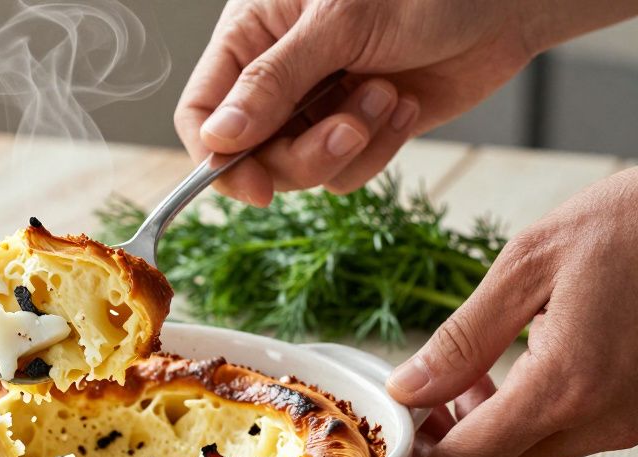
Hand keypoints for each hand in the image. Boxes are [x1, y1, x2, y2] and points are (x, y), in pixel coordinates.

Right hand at [174, 0, 633, 205]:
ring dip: (347, 147)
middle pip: (249, 154)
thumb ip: (273, 83)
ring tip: (387, 97)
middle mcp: (277, 77)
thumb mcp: (340, 24)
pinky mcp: (358, 130)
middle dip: (301, 154)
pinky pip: (344, 174)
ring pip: (298, 170)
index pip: (200, 112)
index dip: (217, 157)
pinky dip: (377, 151)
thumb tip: (217, 140)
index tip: (255, 187)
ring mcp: (316, 106)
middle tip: (347, 131)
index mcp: (252, 36)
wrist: (508, 0)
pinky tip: (404, 106)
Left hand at [387, 168, 637, 456]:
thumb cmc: (634, 223)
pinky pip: (571, 432)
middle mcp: (606, 419)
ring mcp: (632, 422)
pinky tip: (509, 374)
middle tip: (409, 411)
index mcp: (567, 386)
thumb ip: (464, 336)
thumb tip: (408, 388)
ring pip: (533, 451)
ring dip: (486, 430)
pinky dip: (529, 416)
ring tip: (458, 381)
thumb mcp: (531, 263)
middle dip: (444, 449)